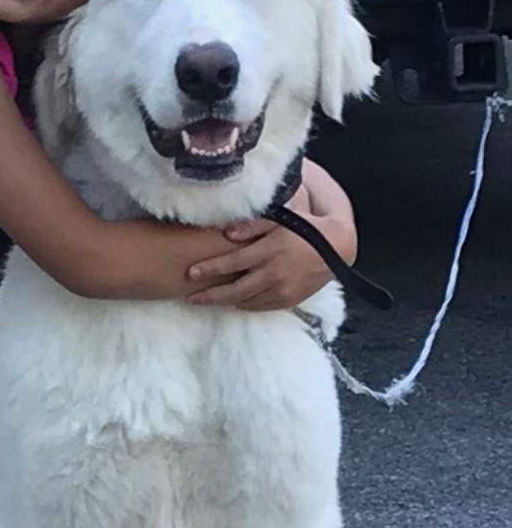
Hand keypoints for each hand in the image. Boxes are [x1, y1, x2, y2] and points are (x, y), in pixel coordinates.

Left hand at [185, 186, 355, 311]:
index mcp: (270, 252)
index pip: (232, 263)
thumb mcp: (280, 220)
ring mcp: (282, 291)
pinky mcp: (289, 301)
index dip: (209, 269)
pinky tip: (234, 302)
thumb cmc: (306, 229)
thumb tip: (226, 233)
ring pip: (246, 302)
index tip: (190, 272)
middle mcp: (274, 275)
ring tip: (208, 300)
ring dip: (225, 302)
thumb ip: (253, 226)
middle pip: (234, 291)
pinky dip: (245, 305)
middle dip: (210, 295)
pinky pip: (261, 307)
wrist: (338, 248)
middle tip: (190, 298)